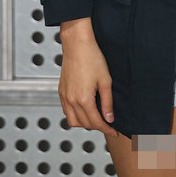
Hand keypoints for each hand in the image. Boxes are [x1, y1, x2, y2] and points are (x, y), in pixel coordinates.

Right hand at [58, 18, 118, 136]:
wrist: (77, 44)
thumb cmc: (92, 58)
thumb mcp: (105, 81)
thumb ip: (107, 102)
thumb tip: (109, 118)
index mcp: (83, 99)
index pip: (96, 122)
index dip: (107, 129)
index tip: (114, 132)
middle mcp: (71, 101)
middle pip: (84, 124)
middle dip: (97, 127)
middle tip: (108, 124)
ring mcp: (64, 97)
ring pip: (72, 121)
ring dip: (84, 123)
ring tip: (96, 118)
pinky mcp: (61, 92)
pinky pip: (66, 111)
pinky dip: (75, 116)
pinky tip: (84, 110)